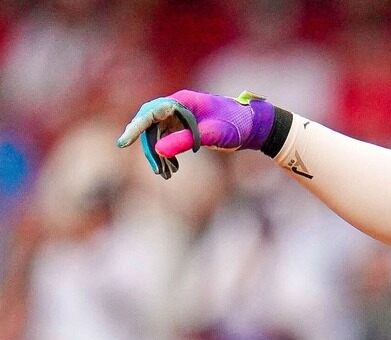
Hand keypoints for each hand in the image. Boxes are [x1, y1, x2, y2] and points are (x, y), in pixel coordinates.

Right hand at [116, 90, 276, 178]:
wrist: (254, 127)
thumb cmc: (236, 125)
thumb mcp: (211, 135)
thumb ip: (185, 140)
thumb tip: (158, 149)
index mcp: (182, 101)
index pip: (150, 112)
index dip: (136, 128)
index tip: (123, 143)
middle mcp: (178, 105)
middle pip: (151, 124)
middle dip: (150, 147)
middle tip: (156, 169)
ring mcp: (181, 115)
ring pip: (159, 133)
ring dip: (159, 153)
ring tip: (166, 174)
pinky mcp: (185, 125)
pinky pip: (168, 138)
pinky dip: (167, 153)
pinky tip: (172, 169)